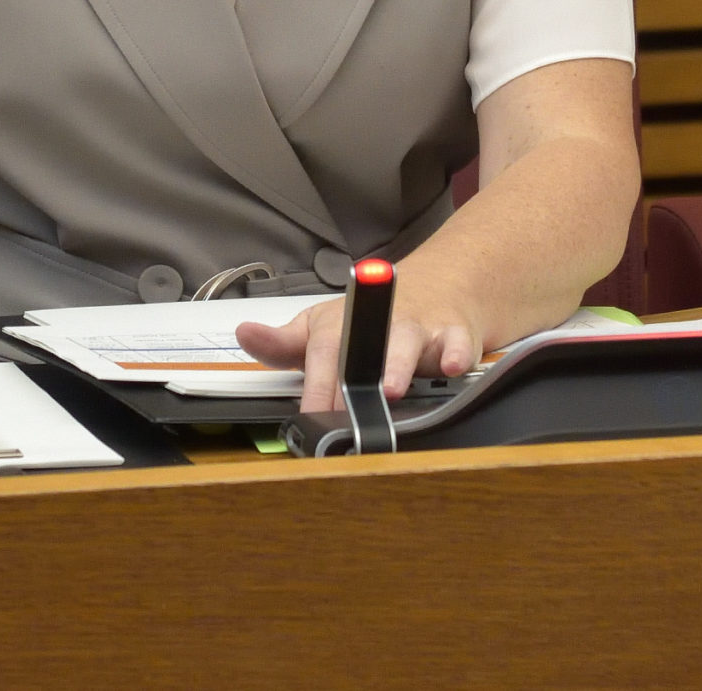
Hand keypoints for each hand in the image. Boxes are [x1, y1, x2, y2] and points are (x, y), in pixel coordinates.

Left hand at [236, 281, 486, 413]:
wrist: (436, 286)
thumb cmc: (370, 318)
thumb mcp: (321, 327)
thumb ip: (283, 342)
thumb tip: (244, 335)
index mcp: (342, 326)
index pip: (323, 356)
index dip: (318, 387)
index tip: (312, 416)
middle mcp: (378, 325)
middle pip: (365, 345)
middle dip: (357, 374)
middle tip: (347, 401)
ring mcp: (417, 328)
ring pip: (409, 342)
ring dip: (400, 364)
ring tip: (393, 387)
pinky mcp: (454, 333)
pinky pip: (458, 343)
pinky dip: (457, 353)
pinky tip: (452, 366)